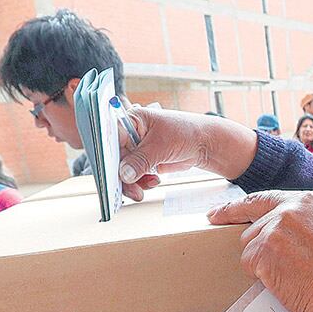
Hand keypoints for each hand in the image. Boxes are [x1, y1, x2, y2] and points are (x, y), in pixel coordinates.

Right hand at [117, 106, 257, 201]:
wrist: (203, 144)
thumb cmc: (185, 133)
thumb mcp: (160, 146)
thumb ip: (140, 160)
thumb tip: (124, 174)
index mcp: (130, 120)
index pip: (111, 140)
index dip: (109, 158)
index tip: (111, 174)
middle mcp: (129, 134)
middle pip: (116, 158)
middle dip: (123, 176)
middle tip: (132, 191)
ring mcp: (136, 148)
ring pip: (124, 170)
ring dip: (133, 182)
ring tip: (148, 186)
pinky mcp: (143, 161)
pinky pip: (135, 176)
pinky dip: (141, 182)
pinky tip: (154, 181)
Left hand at [207, 191, 312, 311]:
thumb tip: (291, 240)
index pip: (271, 199)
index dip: (242, 207)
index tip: (219, 212)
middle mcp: (296, 205)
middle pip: (256, 224)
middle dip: (255, 244)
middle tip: (236, 239)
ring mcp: (279, 224)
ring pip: (251, 245)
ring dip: (263, 265)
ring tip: (296, 279)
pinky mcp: (265, 247)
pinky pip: (249, 265)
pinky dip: (263, 279)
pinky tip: (289, 285)